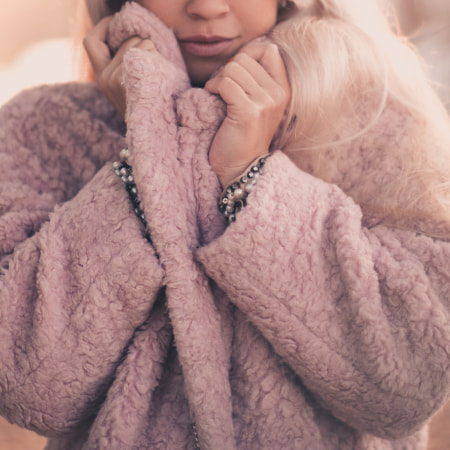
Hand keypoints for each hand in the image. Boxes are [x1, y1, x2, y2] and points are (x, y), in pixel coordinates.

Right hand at [83, 17, 156, 117]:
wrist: (152, 133)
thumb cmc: (146, 108)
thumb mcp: (128, 87)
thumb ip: (123, 64)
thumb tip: (133, 36)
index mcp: (101, 76)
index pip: (91, 42)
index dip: (104, 27)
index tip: (120, 25)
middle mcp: (104, 77)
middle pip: (127, 40)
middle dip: (144, 44)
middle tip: (153, 62)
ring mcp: (115, 80)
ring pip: (140, 44)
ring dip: (154, 52)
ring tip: (158, 72)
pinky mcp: (129, 82)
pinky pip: (146, 53)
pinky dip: (158, 58)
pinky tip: (162, 73)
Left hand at [205, 43, 290, 187]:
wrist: (240, 168)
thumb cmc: (242, 136)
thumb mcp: (257, 105)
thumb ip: (255, 81)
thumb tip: (238, 57)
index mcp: (283, 90)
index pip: (269, 50)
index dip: (247, 55)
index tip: (235, 74)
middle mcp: (278, 94)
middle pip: (246, 58)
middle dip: (228, 69)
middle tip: (222, 89)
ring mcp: (265, 103)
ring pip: (233, 68)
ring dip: (219, 79)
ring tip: (218, 95)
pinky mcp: (248, 112)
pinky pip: (225, 83)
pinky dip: (214, 87)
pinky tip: (213, 99)